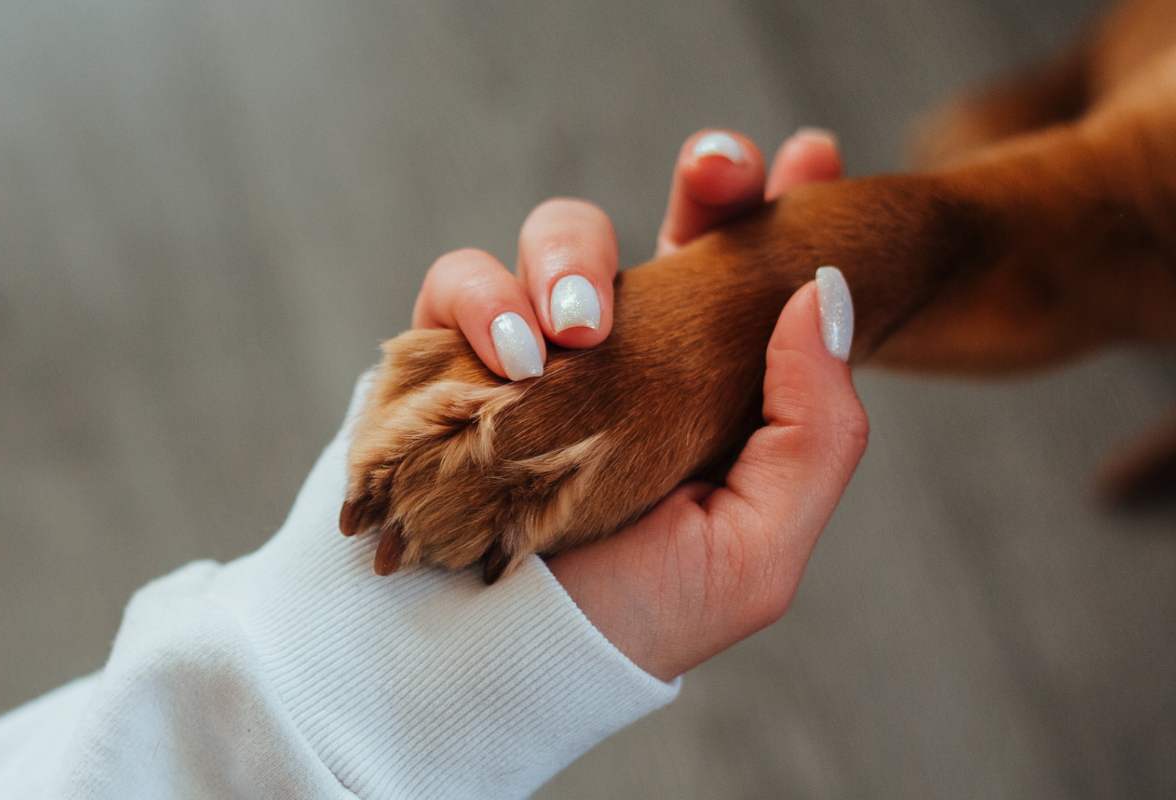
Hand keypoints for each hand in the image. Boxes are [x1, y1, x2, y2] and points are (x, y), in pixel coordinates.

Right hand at [411, 128, 865, 679]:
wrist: (487, 670)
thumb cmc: (626, 619)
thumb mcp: (754, 550)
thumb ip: (813, 431)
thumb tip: (825, 294)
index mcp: (703, 390)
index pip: (750, 281)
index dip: (781, 209)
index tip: (813, 155)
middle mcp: (624, 357)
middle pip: (668, 226)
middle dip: (704, 180)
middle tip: (719, 168)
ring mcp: (536, 349)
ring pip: (558, 235)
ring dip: (570, 255)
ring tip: (572, 331)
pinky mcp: (450, 355)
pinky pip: (459, 281)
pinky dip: (481, 301)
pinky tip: (511, 356)